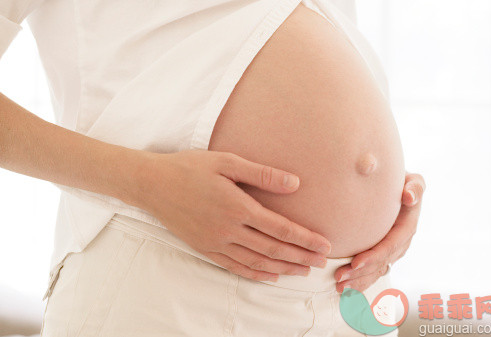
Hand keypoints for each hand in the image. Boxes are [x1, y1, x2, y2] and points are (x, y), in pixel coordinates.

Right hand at [135, 149, 331, 281]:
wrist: (152, 184)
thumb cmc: (189, 168)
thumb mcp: (226, 162)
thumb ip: (262, 174)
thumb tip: (295, 183)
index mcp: (237, 206)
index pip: (280, 228)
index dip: (305, 239)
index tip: (325, 246)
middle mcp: (228, 229)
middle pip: (272, 248)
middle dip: (300, 257)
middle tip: (323, 263)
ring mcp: (215, 242)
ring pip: (256, 262)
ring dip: (282, 268)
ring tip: (302, 272)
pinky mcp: (204, 249)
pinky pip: (234, 267)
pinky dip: (255, 274)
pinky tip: (270, 276)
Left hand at [334, 172, 425, 292]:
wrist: (398, 187)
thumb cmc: (403, 182)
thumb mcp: (414, 180)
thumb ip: (415, 187)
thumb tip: (409, 197)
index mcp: (407, 227)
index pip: (390, 245)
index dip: (374, 256)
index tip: (355, 262)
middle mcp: (401, 243)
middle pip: (380, 263)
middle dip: (360, 273)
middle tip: (339, 278)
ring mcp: (392, 251)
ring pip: (376, 271)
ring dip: (358, 281)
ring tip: (339, 287)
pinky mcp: (383, 254)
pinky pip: (373, 271)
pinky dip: (359, 281)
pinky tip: (344, 289)